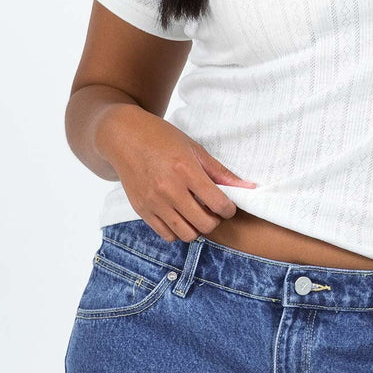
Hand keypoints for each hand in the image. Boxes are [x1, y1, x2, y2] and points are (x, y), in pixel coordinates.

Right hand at [96, 105, 256, 242]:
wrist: (125, 137)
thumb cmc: (162, 139)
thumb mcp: (195, 149)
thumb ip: (220, 172)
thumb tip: (247, 187)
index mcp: (186, 170)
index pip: (218, 203)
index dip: (229, 209)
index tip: (228, 205)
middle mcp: (169, 189)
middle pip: (204, 224)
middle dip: (215, 221)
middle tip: (214, 211)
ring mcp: (153, 202)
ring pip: (186, 234)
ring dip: (197, 229)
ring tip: (197, 215)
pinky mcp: (142, 210)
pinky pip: (166, 235)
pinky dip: (178, 231)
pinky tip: (181, 217)